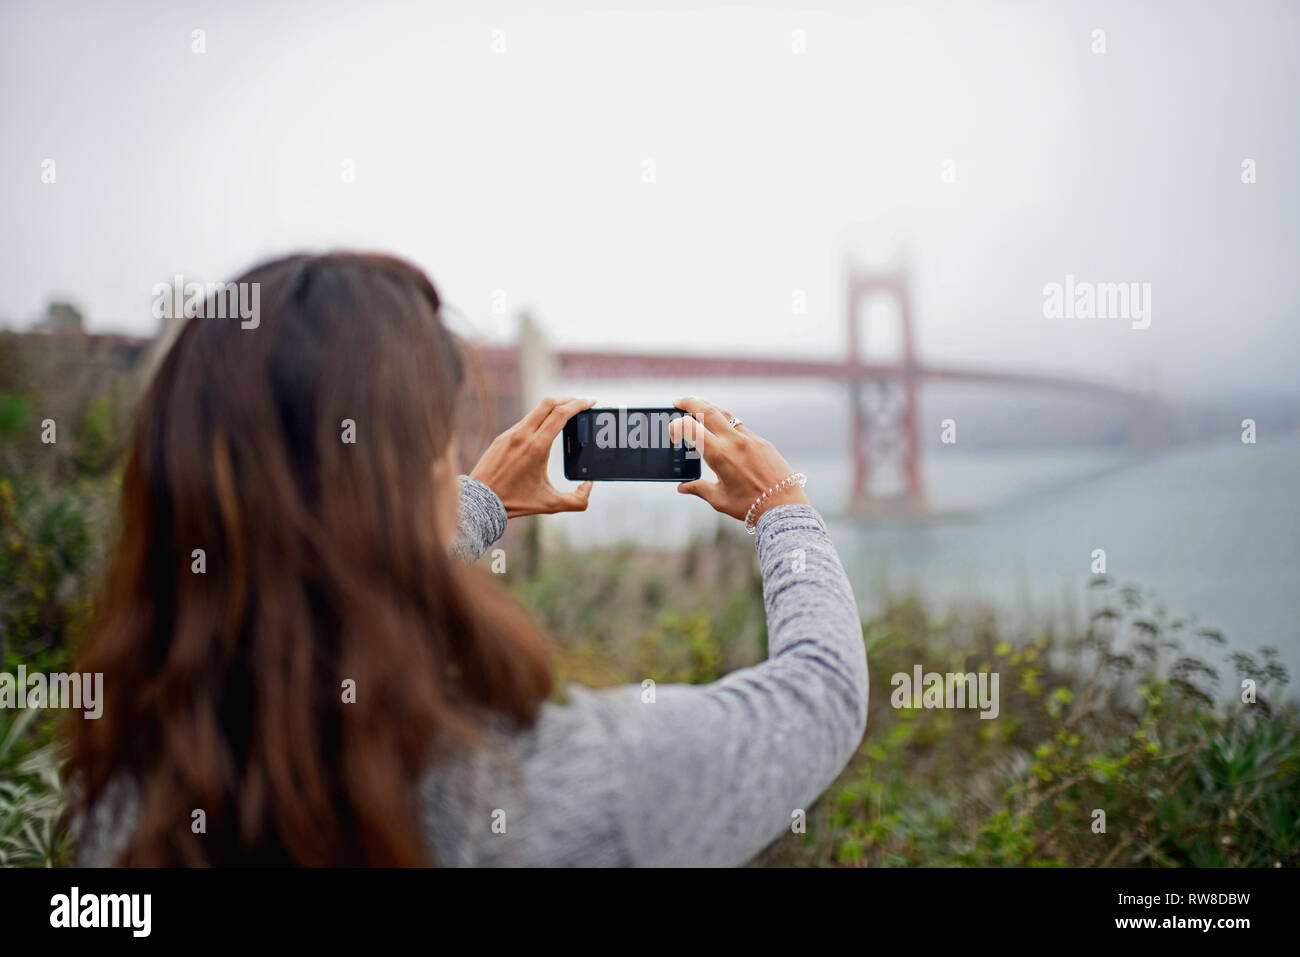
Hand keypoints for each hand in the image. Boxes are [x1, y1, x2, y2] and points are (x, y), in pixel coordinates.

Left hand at [470, 397, 595, 517]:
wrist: (481, 501)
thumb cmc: (515, 502)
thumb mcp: (550, 505)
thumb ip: (576, 500)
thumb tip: (589, 486)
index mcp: (537, 447)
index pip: (560, 414)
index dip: (578, 404)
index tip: (590, 402)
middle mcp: (523, 435)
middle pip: (548, 403)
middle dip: (568, 400)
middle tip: (581, 403)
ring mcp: (510, 434)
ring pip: (535, 411)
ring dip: (552, 409)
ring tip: (565, 414)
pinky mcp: (502, 438)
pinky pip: (524, 422)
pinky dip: (538, 419)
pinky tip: (544, 428)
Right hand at [668, 396, 808, 521]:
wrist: (783, 505)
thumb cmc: (750, 505)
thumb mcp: (719, 499)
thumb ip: (699, 489)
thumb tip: (683, 488)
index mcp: (718, 454)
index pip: (690, 427)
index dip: (676, 426)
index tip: (673, 434)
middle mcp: (733, 441)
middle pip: (708, 410)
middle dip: (690, 402)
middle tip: (679, 401)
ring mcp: (750, 439)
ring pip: (726, 414)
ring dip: (710, 409)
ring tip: (699, 410)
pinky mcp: (762, 442)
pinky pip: (741, 426)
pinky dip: (728, 424)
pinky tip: (723, 431)